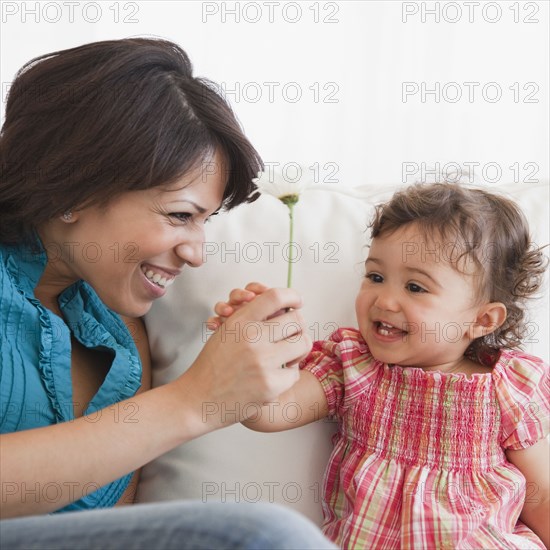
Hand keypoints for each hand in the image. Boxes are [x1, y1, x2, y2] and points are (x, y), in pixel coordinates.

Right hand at [186, 287, 311, 427]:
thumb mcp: (226, 331)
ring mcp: (262, 361)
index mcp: (240, 321)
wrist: (197, 399)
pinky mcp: (270, 385)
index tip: (297, 301)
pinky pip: (294, 373)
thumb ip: (251, 318)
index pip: (275, 297)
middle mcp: (251, 337)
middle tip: (293, 333)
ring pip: (302, 343)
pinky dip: (287, 375)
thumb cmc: (213, 365)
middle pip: (296, 319)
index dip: (292, 296)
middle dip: (297, 325)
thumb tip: (285, 308)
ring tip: (288, 354)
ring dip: (298, 348)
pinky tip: (275, 375)